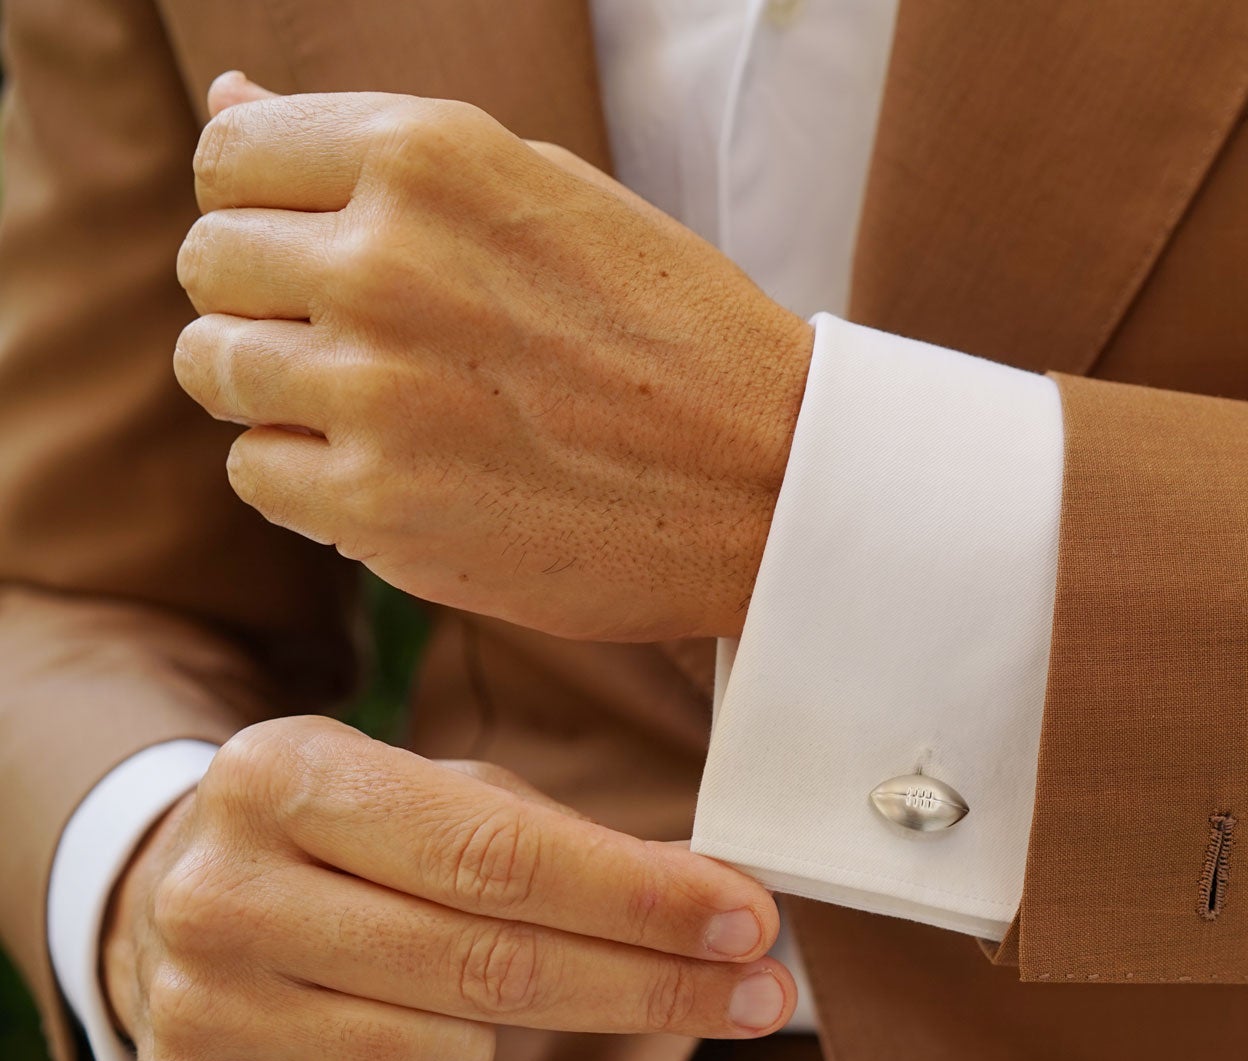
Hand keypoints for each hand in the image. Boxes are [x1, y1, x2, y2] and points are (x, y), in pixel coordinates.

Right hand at [100, 716, 794, 1060]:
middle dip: (649, 985)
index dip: (639, 898)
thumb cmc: (348, 843)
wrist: (170, 902)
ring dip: (494, 1042)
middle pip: (488, 966)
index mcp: (285, 775)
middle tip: (759, 994)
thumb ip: (568, 842)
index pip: (498, 855)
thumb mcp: (437, 796)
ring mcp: (195, 1007)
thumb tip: (720, 901)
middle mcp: (221, 891)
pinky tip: (386, 1040)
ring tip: (458, 993)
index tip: (749, 920)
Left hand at [172, 73, 812, 641]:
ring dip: (279, 392)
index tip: (328, 256)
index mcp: (428, 155)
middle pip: (209, 263)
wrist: (770, 481)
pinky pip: (257, 474)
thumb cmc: (669, 331)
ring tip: (383, 410)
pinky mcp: (378, 504)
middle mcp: (386, 259)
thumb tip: (228, 100)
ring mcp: (375, 387)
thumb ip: (382, 153)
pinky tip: (400, 472)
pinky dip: (311, 480)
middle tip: (366, 343)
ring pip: (216, 369)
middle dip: (268, 302)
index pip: (229, 161)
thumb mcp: (544, 191)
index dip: (267, 212)